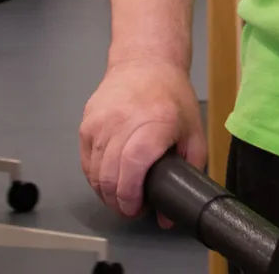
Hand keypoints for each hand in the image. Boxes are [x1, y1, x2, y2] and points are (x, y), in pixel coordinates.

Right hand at [80, 57, 206, 221]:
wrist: (145, 61)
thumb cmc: (172, 97)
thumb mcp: (193, 131)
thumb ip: (188, 172)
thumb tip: (168, 217)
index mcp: (153, 123)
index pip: (132, 167)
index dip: (131, 197)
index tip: (138, 208)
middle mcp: (121, 121)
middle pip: (110, 176)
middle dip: (119, 202)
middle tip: (132, 207)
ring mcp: (99, 122)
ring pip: (94, 174)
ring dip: (106, 193)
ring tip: (122, 194)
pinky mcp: (86, 123)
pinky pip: (86, 162)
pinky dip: (96, 177)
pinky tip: (110, 177)